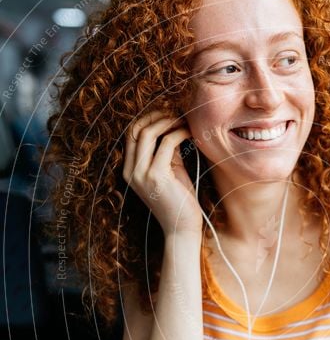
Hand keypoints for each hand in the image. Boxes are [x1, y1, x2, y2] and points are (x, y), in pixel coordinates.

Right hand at [122, 110, 203, 236]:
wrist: (182, 228)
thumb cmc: (179, 200)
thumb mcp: (170, 170)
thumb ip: (167, 150)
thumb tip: (173, 125)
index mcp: (129, 169)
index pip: (131, 133)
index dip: (148, 118)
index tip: (167, 112)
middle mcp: (130, 171)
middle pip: (136, 128)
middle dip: (156, 115)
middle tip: (176, 112)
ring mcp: (141, 174)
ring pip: (148, 132)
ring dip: (168, 121)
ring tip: (184, 120)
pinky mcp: (156, 176)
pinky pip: (166, 143)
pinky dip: (179, 132)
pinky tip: (190, 132)